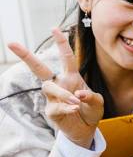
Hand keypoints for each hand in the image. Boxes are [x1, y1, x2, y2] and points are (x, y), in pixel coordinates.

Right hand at [8, 29, 103, 147]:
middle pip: (39, 68)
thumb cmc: (90, 110)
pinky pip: (56, 107)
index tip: (54, 28)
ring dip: (64, 94)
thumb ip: (92, 96)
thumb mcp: (97, 102)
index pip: (66, 57)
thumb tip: (78, 93)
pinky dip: (67, 107)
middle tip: (11, 43)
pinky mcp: (51, 111)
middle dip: (26, 56)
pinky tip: (75, 109)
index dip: (61, 43)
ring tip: (76, 101)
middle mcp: (59, 84)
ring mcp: (53, 97)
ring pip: (50, 88)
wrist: (86, 129)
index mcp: (71, 77)